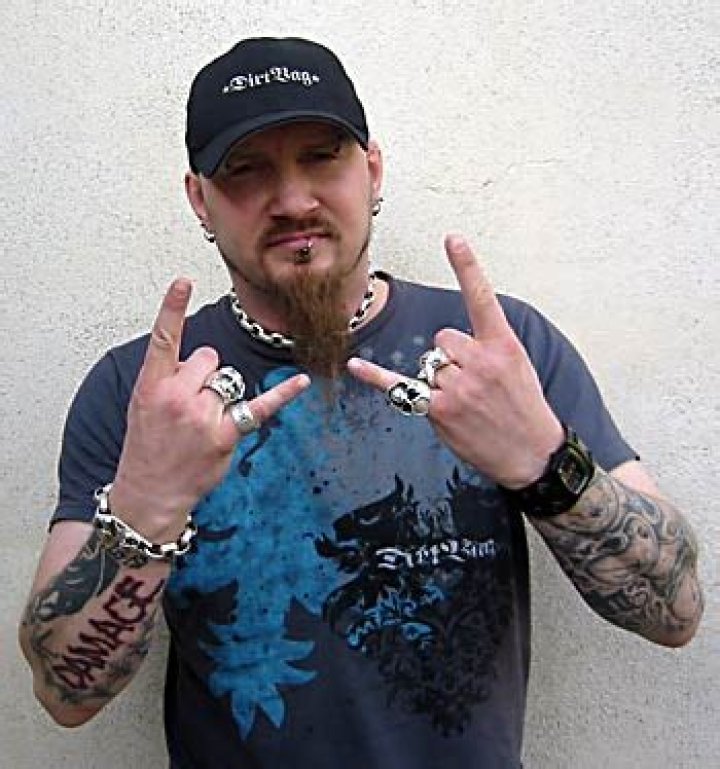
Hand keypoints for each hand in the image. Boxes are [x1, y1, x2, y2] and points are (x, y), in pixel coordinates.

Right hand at [110, 279, 309, 540]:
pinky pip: (259, 406)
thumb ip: (167, 378)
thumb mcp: (142, 406)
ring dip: (221, 396)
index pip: (163, 338)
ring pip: (228, 381)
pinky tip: (300, 381)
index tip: (183, 280)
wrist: (150, 491)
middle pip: (209, 358)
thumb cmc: (146, 447)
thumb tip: (199, 362)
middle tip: (189, 405)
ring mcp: (203, 416)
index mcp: (151, 386)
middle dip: (205, 375)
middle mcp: (177, 397)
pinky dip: (282, 394)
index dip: (172, 307)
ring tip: (201, 423)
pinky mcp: (226, 434)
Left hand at [347, 235, 563, 487]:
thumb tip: (449, 345)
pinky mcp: (439, 410)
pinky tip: (355, 367)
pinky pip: (402, 387)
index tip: (452, 238)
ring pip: (430, 363)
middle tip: (475, 385)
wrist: (531, 452)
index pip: (481, 297)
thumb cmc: (524, 408)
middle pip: (442, 339)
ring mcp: (458, 386)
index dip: (467, 266)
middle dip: (452, 357)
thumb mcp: (517, 366)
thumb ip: (486, 346)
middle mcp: (479, 361)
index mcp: (503, 345)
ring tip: (467, 402)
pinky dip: (376, 378)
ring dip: (440, 379)